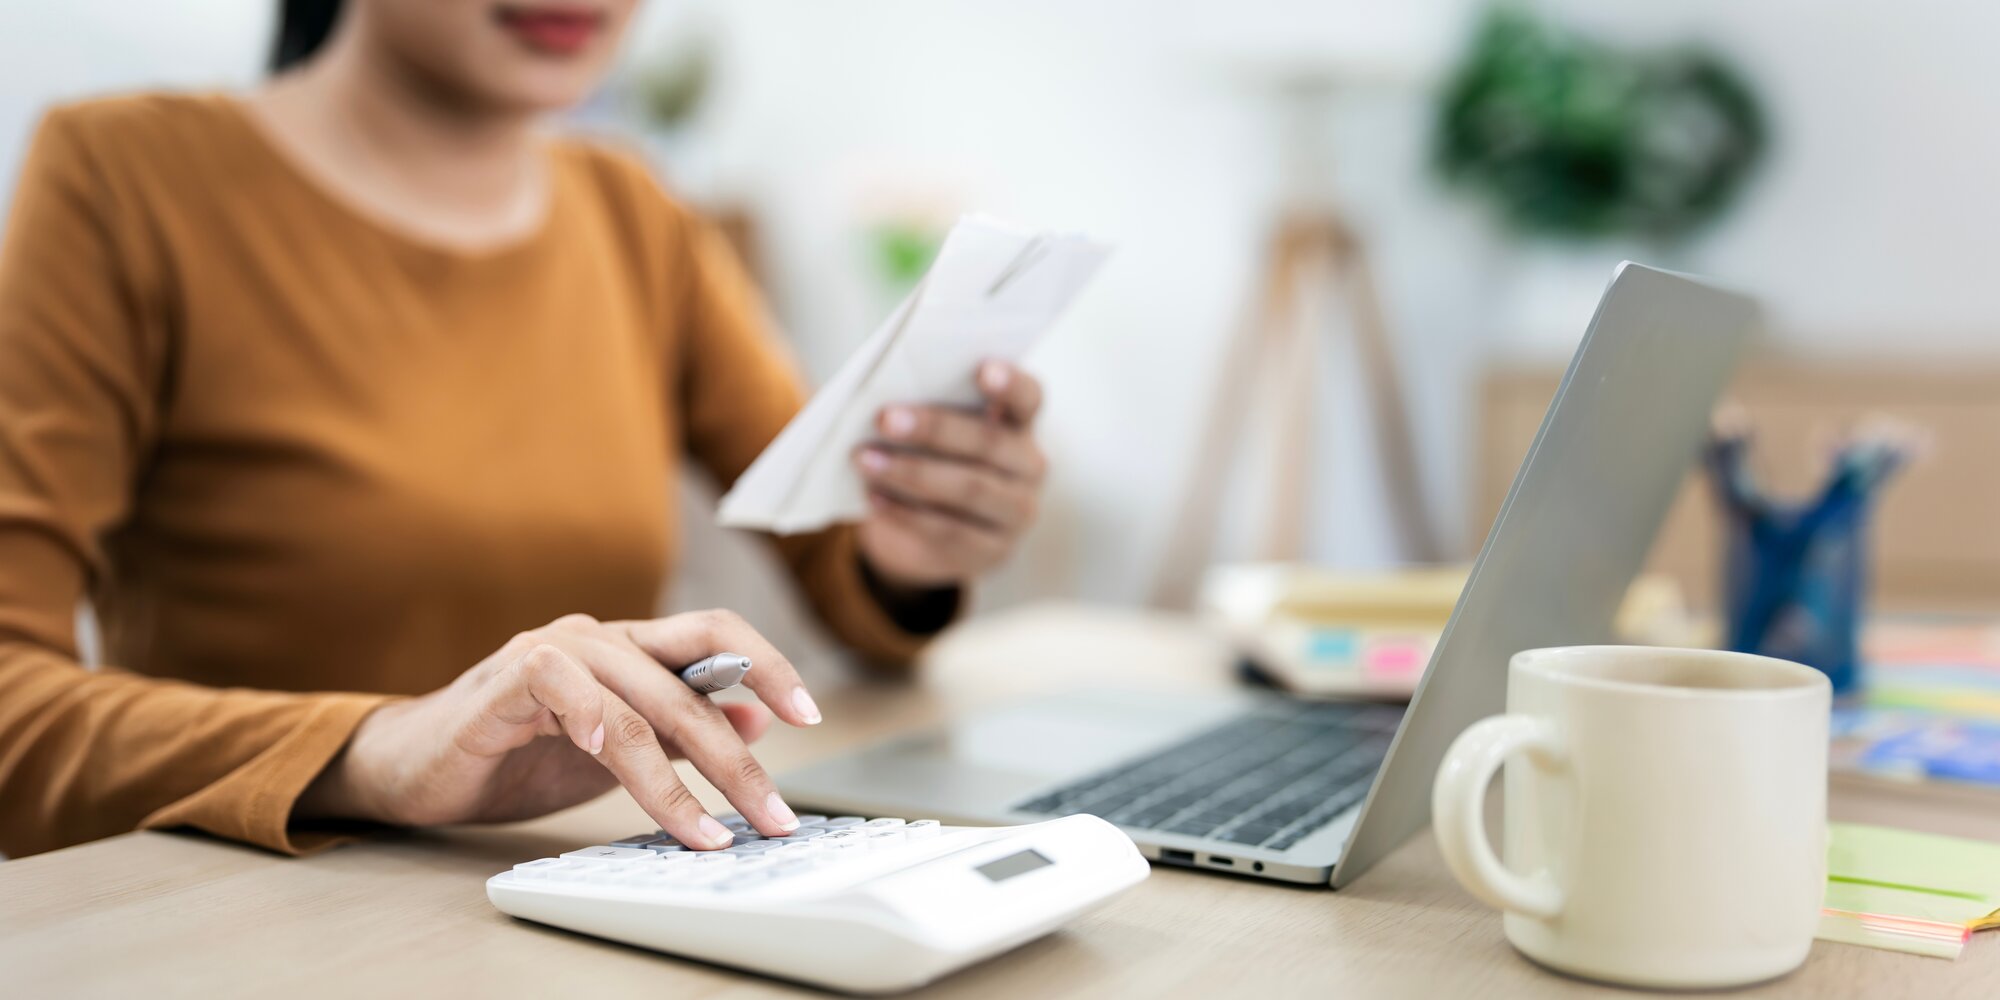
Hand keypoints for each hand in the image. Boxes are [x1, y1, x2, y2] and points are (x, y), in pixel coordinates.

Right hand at [297, 611, 820, 848]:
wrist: (417, 768)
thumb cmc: (518, 756)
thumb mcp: (616, 749)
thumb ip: (678, 730)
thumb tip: (756, 719)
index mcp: (633, 649)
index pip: (716, 636)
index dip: (767, 666)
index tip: (808, 716)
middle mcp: (600, 638)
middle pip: (691, 684)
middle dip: (738, 758)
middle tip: (772, 812)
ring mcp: (553, 651)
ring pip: (637, 703)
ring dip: (679, 777)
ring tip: (707, 831)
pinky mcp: (507, 677)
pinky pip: (560, 683)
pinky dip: (590, 718)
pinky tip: (601, 755)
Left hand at [853, 360, 1046, 587]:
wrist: (940, 531)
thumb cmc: (935, 460)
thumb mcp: (939, 433)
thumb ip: (929, 410)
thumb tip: (885, 405)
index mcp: (1020, 423)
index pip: (1028, 396)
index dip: (1010, 383)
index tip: (982, 369)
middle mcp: (1029, 466)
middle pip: (990, 442)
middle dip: (935, 429)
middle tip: (884, 418)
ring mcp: (1016, 511)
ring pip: (969, 489)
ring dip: (912, 474)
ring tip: (866, 460)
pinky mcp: (992, 550)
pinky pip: (948, 529)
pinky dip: (906, 512)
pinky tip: (873, 497)